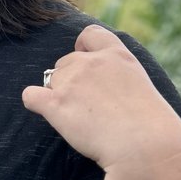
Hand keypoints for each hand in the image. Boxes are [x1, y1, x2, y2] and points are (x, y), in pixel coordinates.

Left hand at [22, 26, 180, 171]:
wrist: (144, 145)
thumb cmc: (149, 125)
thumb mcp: (142, 87)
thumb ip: (119, 78)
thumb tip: (101, 88)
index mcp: (117, 56)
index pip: (89, 34)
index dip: (81, 46)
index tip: (83, 59)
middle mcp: (92, 63)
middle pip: (65, 62)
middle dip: (70, 80)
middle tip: (87, 105)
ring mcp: (72, 82)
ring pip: (50, 80)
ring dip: (58, 94)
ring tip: (77, 117)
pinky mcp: (56, 104)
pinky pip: (31, 96)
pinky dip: (34, 102)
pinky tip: (44, 111)